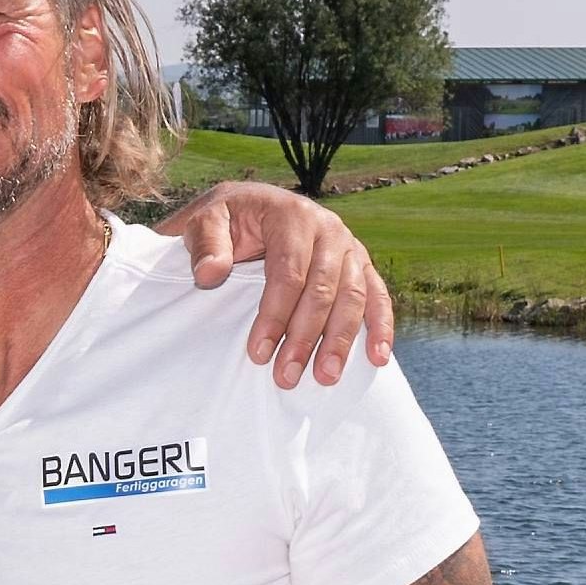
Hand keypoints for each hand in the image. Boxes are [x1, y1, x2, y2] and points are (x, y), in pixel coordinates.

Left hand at [156, 181, 398, 388]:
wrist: (250, 207)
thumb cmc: (227, 220)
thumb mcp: (205, 222)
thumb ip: (206, 245)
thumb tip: (209, 274)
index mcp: (293, 216)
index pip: (288, 272)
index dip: (275, 314)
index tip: (258, 353)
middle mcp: (328, 229)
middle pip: (322, 289)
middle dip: (305, 337)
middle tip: (287, 376)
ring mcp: (349, 247)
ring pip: (352, 296)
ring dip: (340, 340)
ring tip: (325, 377)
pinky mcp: (360, 265)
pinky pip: (377, 295)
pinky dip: (380, 327)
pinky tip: (377, 358)